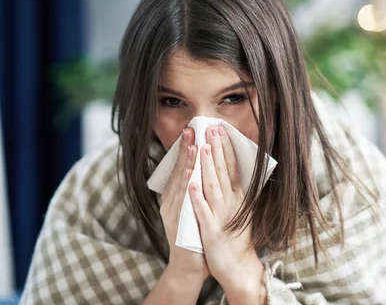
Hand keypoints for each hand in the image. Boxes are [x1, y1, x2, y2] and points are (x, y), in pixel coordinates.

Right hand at [159, 127, 208, 286]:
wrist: (189, 267)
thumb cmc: (194, 236)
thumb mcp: (194, 209)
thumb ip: (195, 191)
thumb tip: (203, 170)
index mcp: (176, 198)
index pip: (182, 168)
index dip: (187, 150)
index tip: (193, 131)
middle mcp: (172, 202)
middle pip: (179, 171)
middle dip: (186, 150)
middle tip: (192, 129)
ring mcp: (173, 212)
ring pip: (181, 183)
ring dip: (187, 163)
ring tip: (192, 145)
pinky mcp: (178, 224)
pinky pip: (183, 202)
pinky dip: (186, 187)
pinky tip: (189, 175)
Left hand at [189, 125, 265, 302]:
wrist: (237, 267)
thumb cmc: (237, 238)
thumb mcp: (242, 210)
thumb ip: (237, 191)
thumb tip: (234, 170)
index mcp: (237, 197)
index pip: (232, 167)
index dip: (226, 148)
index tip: (220, 130)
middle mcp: (231, 203)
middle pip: (223, 171)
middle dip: (217, 149)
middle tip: (211, 128)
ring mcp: (220, 216)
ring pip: (212, 186)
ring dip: (208, 166)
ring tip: (203, 147)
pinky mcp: (210, 230)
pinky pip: (202, 211)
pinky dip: (197, 197)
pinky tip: (191, 183)